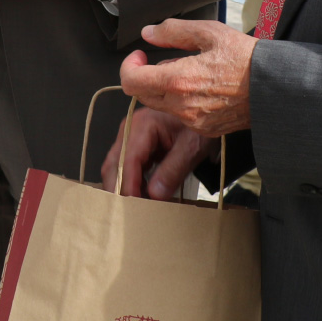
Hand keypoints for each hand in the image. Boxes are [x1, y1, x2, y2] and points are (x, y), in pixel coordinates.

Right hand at [100, 107, 214, 200]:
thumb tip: (154, 194)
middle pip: (114, 165)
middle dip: (119, 189)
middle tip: (129, 213)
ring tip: (138, 206)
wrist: (207, 108)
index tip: (133, 207)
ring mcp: (130, 135)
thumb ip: (173, 170)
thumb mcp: (192, 148)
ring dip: (124, 186)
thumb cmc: (199, 124)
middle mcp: (130, 129)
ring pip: (116, 166)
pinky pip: (126, 165)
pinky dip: (131, 181)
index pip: (127, 161)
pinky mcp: (135, 143)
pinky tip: (142, 194)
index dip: (128, 185)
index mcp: (142, 125)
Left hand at [120, 18, 255, 137]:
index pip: (131, 81)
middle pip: (142, 95)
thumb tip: (149, 34)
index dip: (130, 66)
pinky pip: (180, 115)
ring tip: (190, 72)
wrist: (277, 87)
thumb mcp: (209, 33)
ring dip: (164, 88)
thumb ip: (172, 32)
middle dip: (145, 76)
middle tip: (165, 60)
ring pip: (160, 106)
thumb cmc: (247, 59)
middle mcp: (182, 106)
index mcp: (178, 81)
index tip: (140, 56)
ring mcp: (194, 121)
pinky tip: (202, 88)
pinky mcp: (205, 129)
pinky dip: (181, 101)